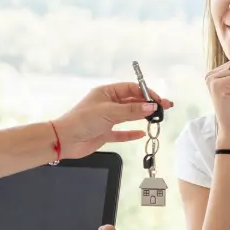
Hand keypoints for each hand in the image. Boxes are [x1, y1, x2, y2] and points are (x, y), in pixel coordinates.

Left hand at [53, 82, 173, 158]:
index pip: (131, 89)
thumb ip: (132, 110)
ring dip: (142, 116)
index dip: (146, 93)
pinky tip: (141, 134)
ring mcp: (106, 119)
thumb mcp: (110, 112)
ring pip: (128, 116)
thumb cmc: (84, 120)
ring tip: (157, 118)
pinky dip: (131, 133)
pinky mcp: (104, 133)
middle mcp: (107, 104)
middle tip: (164, 108)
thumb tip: (151, 106)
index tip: (159, 100)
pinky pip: (121, 133)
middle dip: (147, 104)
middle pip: (132, 102)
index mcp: (106, 92)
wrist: (65, 140)